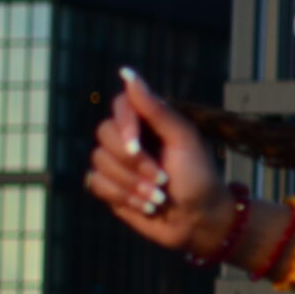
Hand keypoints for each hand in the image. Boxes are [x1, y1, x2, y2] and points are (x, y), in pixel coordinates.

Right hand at [85, 68, 250, 261]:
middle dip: (133, 163)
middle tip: (162, 179)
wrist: (199, 221)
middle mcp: (130, 138)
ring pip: (99, 161)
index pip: (120, 105)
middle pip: (104, 133)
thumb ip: (155, 108)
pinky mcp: (111, 187)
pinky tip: (146, 206)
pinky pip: (95, 183)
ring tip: (159, 197)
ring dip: (132, 184)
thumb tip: (127, 72)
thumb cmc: (198, 177)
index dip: (124, 124)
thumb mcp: (183, 139)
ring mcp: (118, 163)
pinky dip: (122, 196)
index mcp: (149, 122)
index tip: (136, 145)